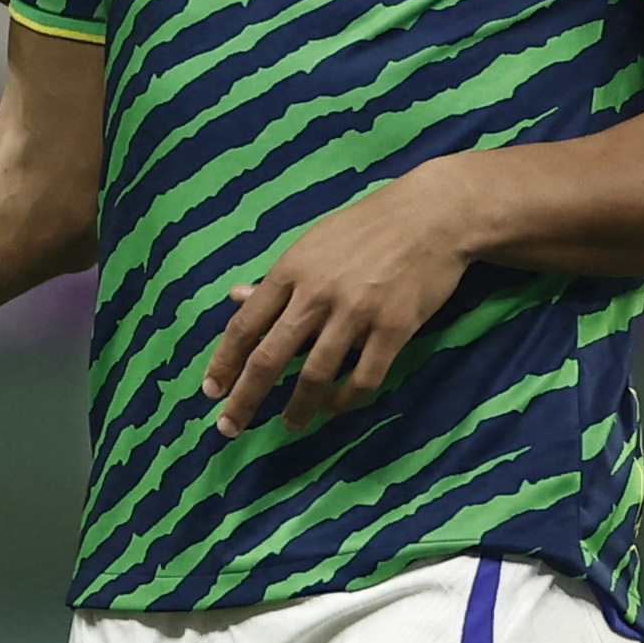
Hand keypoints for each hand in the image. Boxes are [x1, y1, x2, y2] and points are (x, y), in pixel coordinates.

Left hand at [203, 169, 479, 431]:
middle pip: (270, 357)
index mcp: (291, 270)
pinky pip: (363, 378)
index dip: (224, 363)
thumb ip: (276, 278)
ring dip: (297, 408)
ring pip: (315, 375)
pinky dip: (344, 400)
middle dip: (245, 398)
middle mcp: (317, 294)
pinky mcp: (394, 328)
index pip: (245, 326)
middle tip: (230, 427)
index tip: (211, 392)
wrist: (432, 215)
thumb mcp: (312, 243)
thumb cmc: (367, 228)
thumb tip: (235, 297)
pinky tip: (334, 407)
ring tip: (290, 424)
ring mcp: (357, 312)